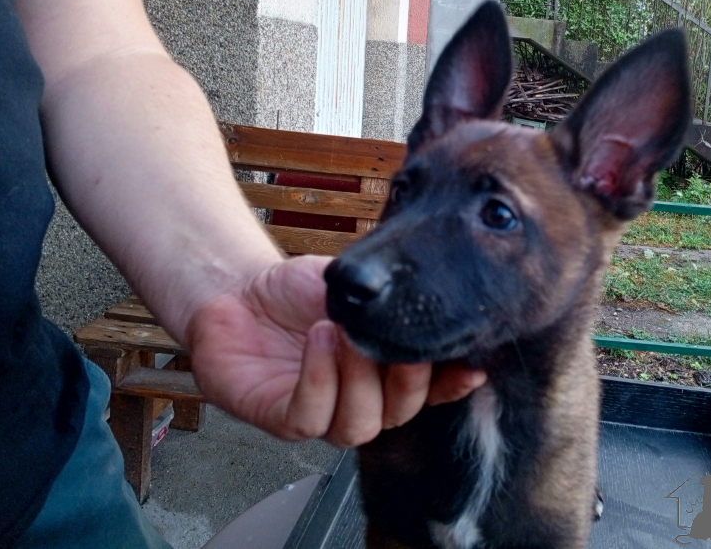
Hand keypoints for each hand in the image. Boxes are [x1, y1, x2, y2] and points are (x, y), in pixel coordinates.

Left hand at [185, 255, 485, 446]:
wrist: (239, 288)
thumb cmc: (300, 292)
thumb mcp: (357, 285)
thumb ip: (393, 298)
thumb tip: (437, 291)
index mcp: (385, 375)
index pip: (430, 392)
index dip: (452, 384)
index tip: (472, 365)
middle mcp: (359, 401)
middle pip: (399, 413)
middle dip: (406, 380)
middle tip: (395, 340)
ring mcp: (320, 415)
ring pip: (359, 426)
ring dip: (358, 378)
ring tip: (344, 331)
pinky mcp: (278, 418)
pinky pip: (309, 418)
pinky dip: (319, 379)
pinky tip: (319, 339)